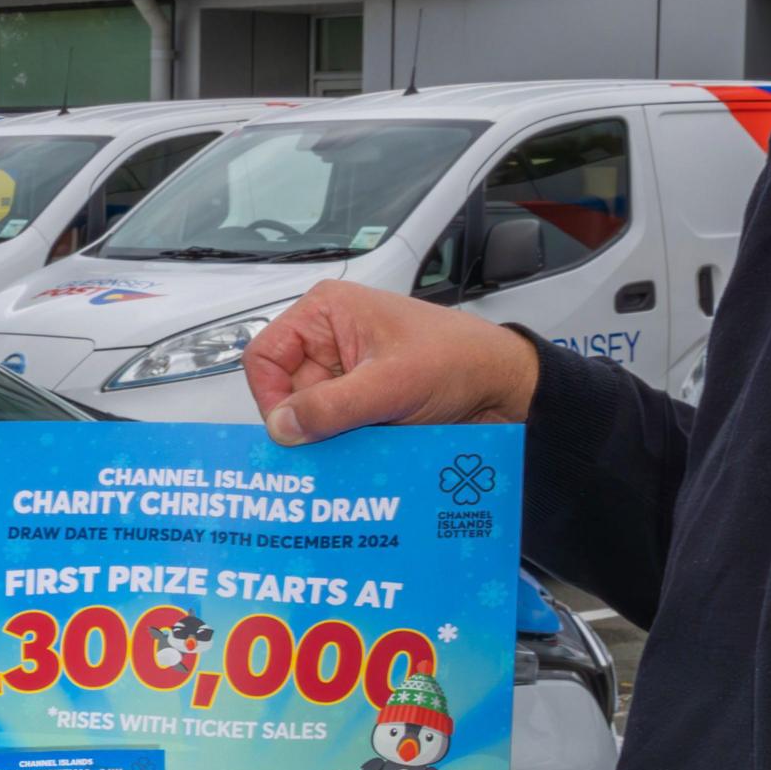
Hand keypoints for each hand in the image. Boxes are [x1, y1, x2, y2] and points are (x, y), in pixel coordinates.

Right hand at [244, 281, 541, 444]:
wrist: (504, 388)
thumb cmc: (460, 359)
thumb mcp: (391, 382)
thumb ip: (332, 406)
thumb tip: (283, 426)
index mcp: (326, 313)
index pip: (265, 357)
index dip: (271, 396)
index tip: (292, 430)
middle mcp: (330, 342)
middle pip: (286, 395)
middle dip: (306, 425)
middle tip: (325, 450)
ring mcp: (346, 377)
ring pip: (311, 421)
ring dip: (329, 441)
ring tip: (355, 450)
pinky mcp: (361, 406)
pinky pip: (335, 434)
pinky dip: (345, 450)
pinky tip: (365, 456)